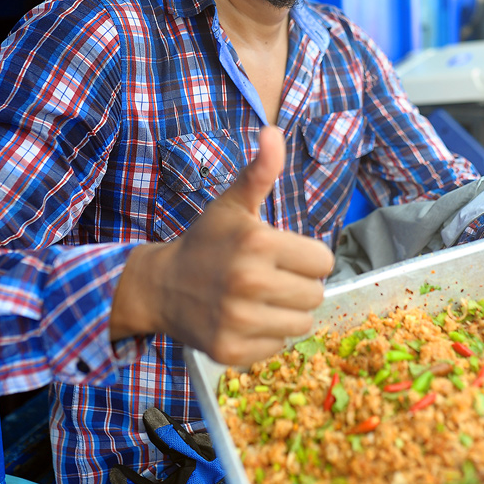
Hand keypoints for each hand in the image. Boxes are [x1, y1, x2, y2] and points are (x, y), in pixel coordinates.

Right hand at [111, 126, 333, 363]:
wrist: (160, 286)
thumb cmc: (206, 242)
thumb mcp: (233, 203)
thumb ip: (260, 171)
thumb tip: (273, 132)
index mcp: (258, 243)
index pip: (324, 262)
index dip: (306, 257)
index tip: (281, 255)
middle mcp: (249, 283)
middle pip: (316, 295)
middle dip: (299, 286)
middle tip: (269, 278)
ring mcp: (238, 320)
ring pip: (302, 325)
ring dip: (287, 313)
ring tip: (260, 300)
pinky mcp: (230, 351)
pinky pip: (278, 348)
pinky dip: (266, 337)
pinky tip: (245, 321)